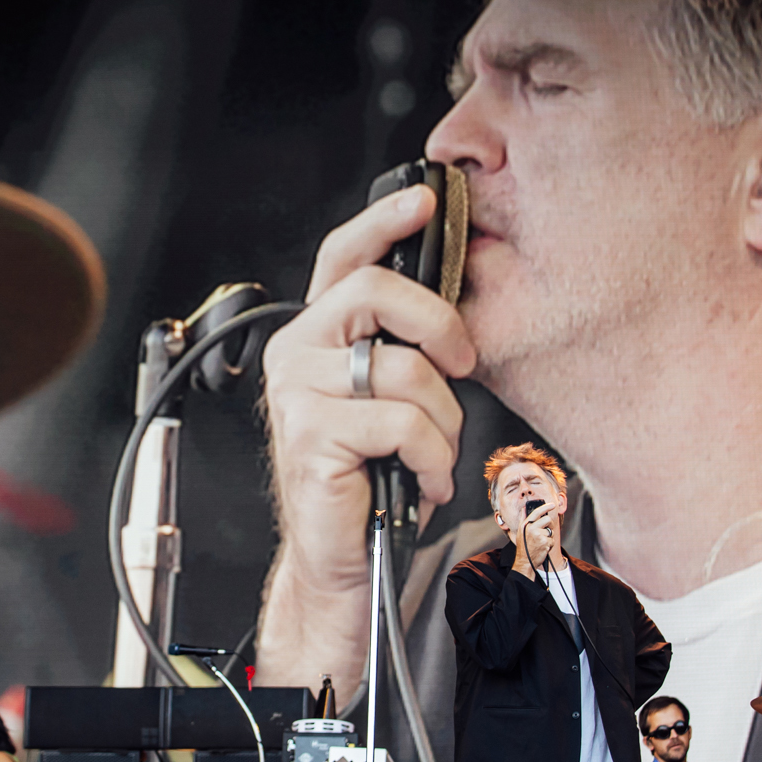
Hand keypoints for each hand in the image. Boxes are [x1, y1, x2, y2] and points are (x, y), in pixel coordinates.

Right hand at [255, 184, 476, 686]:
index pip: (344, 258)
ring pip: (402, 369)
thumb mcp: (388, 397)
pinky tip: (423, 480)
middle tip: (464, 364)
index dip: (384, 222)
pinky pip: (403, 424)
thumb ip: (401, 346)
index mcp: (315, 336)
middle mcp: (296, 355)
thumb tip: (453, 302)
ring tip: (432, 453)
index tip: (426, 201)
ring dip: (442, 420)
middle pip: (375, 293)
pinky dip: (432, 458)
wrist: (342, 560)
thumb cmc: (371, 479)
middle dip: (440, 325)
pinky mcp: (311, 438)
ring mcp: (297, 396)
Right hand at [518, 504, 555, 572]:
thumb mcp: (520, 532)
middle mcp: (531, 528)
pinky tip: (543, 547)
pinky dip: (550, 544)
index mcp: (525, 525)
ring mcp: (539, 535)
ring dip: (549, 537)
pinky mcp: (545, 542)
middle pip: (547, 519)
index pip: (537, 512)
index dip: (545, 507)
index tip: (552, 505)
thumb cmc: (523, 547)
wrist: (525, 561)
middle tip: (547, 530)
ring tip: (541, 542)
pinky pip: (552, 540)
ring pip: (550, 531)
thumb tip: (524, 508)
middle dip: (550, 525)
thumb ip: (523, 519)